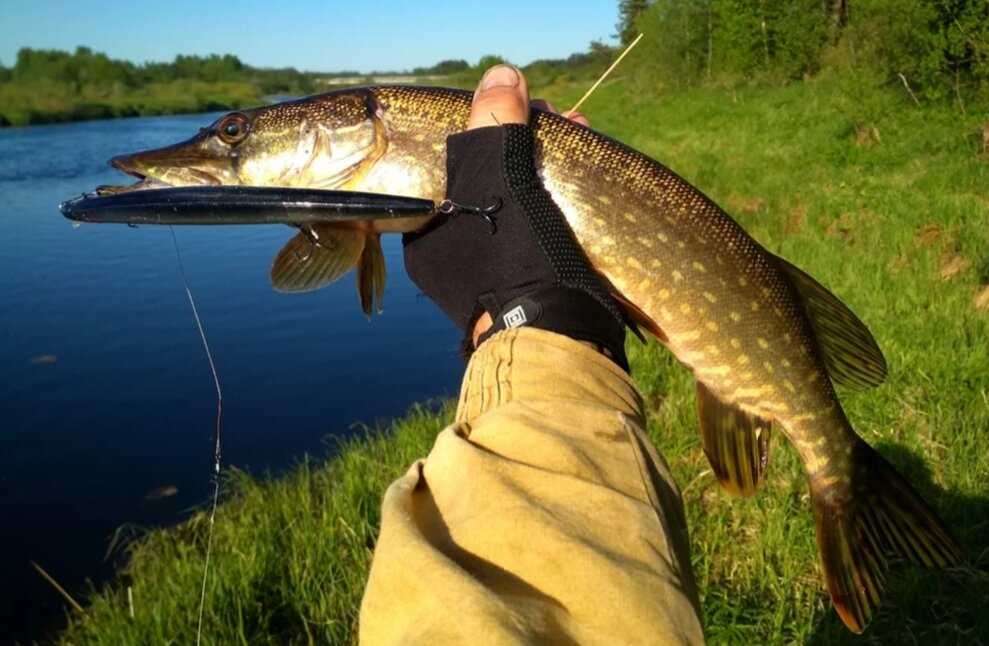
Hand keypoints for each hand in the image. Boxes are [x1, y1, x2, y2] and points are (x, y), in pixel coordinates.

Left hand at [402, 65, 628, 369]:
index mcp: (429, 236)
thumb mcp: (499, 180)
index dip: (494, 132)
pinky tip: (585, 184)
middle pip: (491, 184)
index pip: (457, 165)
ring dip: (550, 170)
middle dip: (529, 146)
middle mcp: (453, 260)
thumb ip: (495, 126)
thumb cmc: (514, 257)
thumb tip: (499, 75)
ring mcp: (491, 280)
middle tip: (565, 123)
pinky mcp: (529, 292)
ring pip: (518, 207)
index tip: (528, 113)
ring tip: (583, 139)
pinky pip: (539, 235)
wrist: (558, 338)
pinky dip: (560, 207)